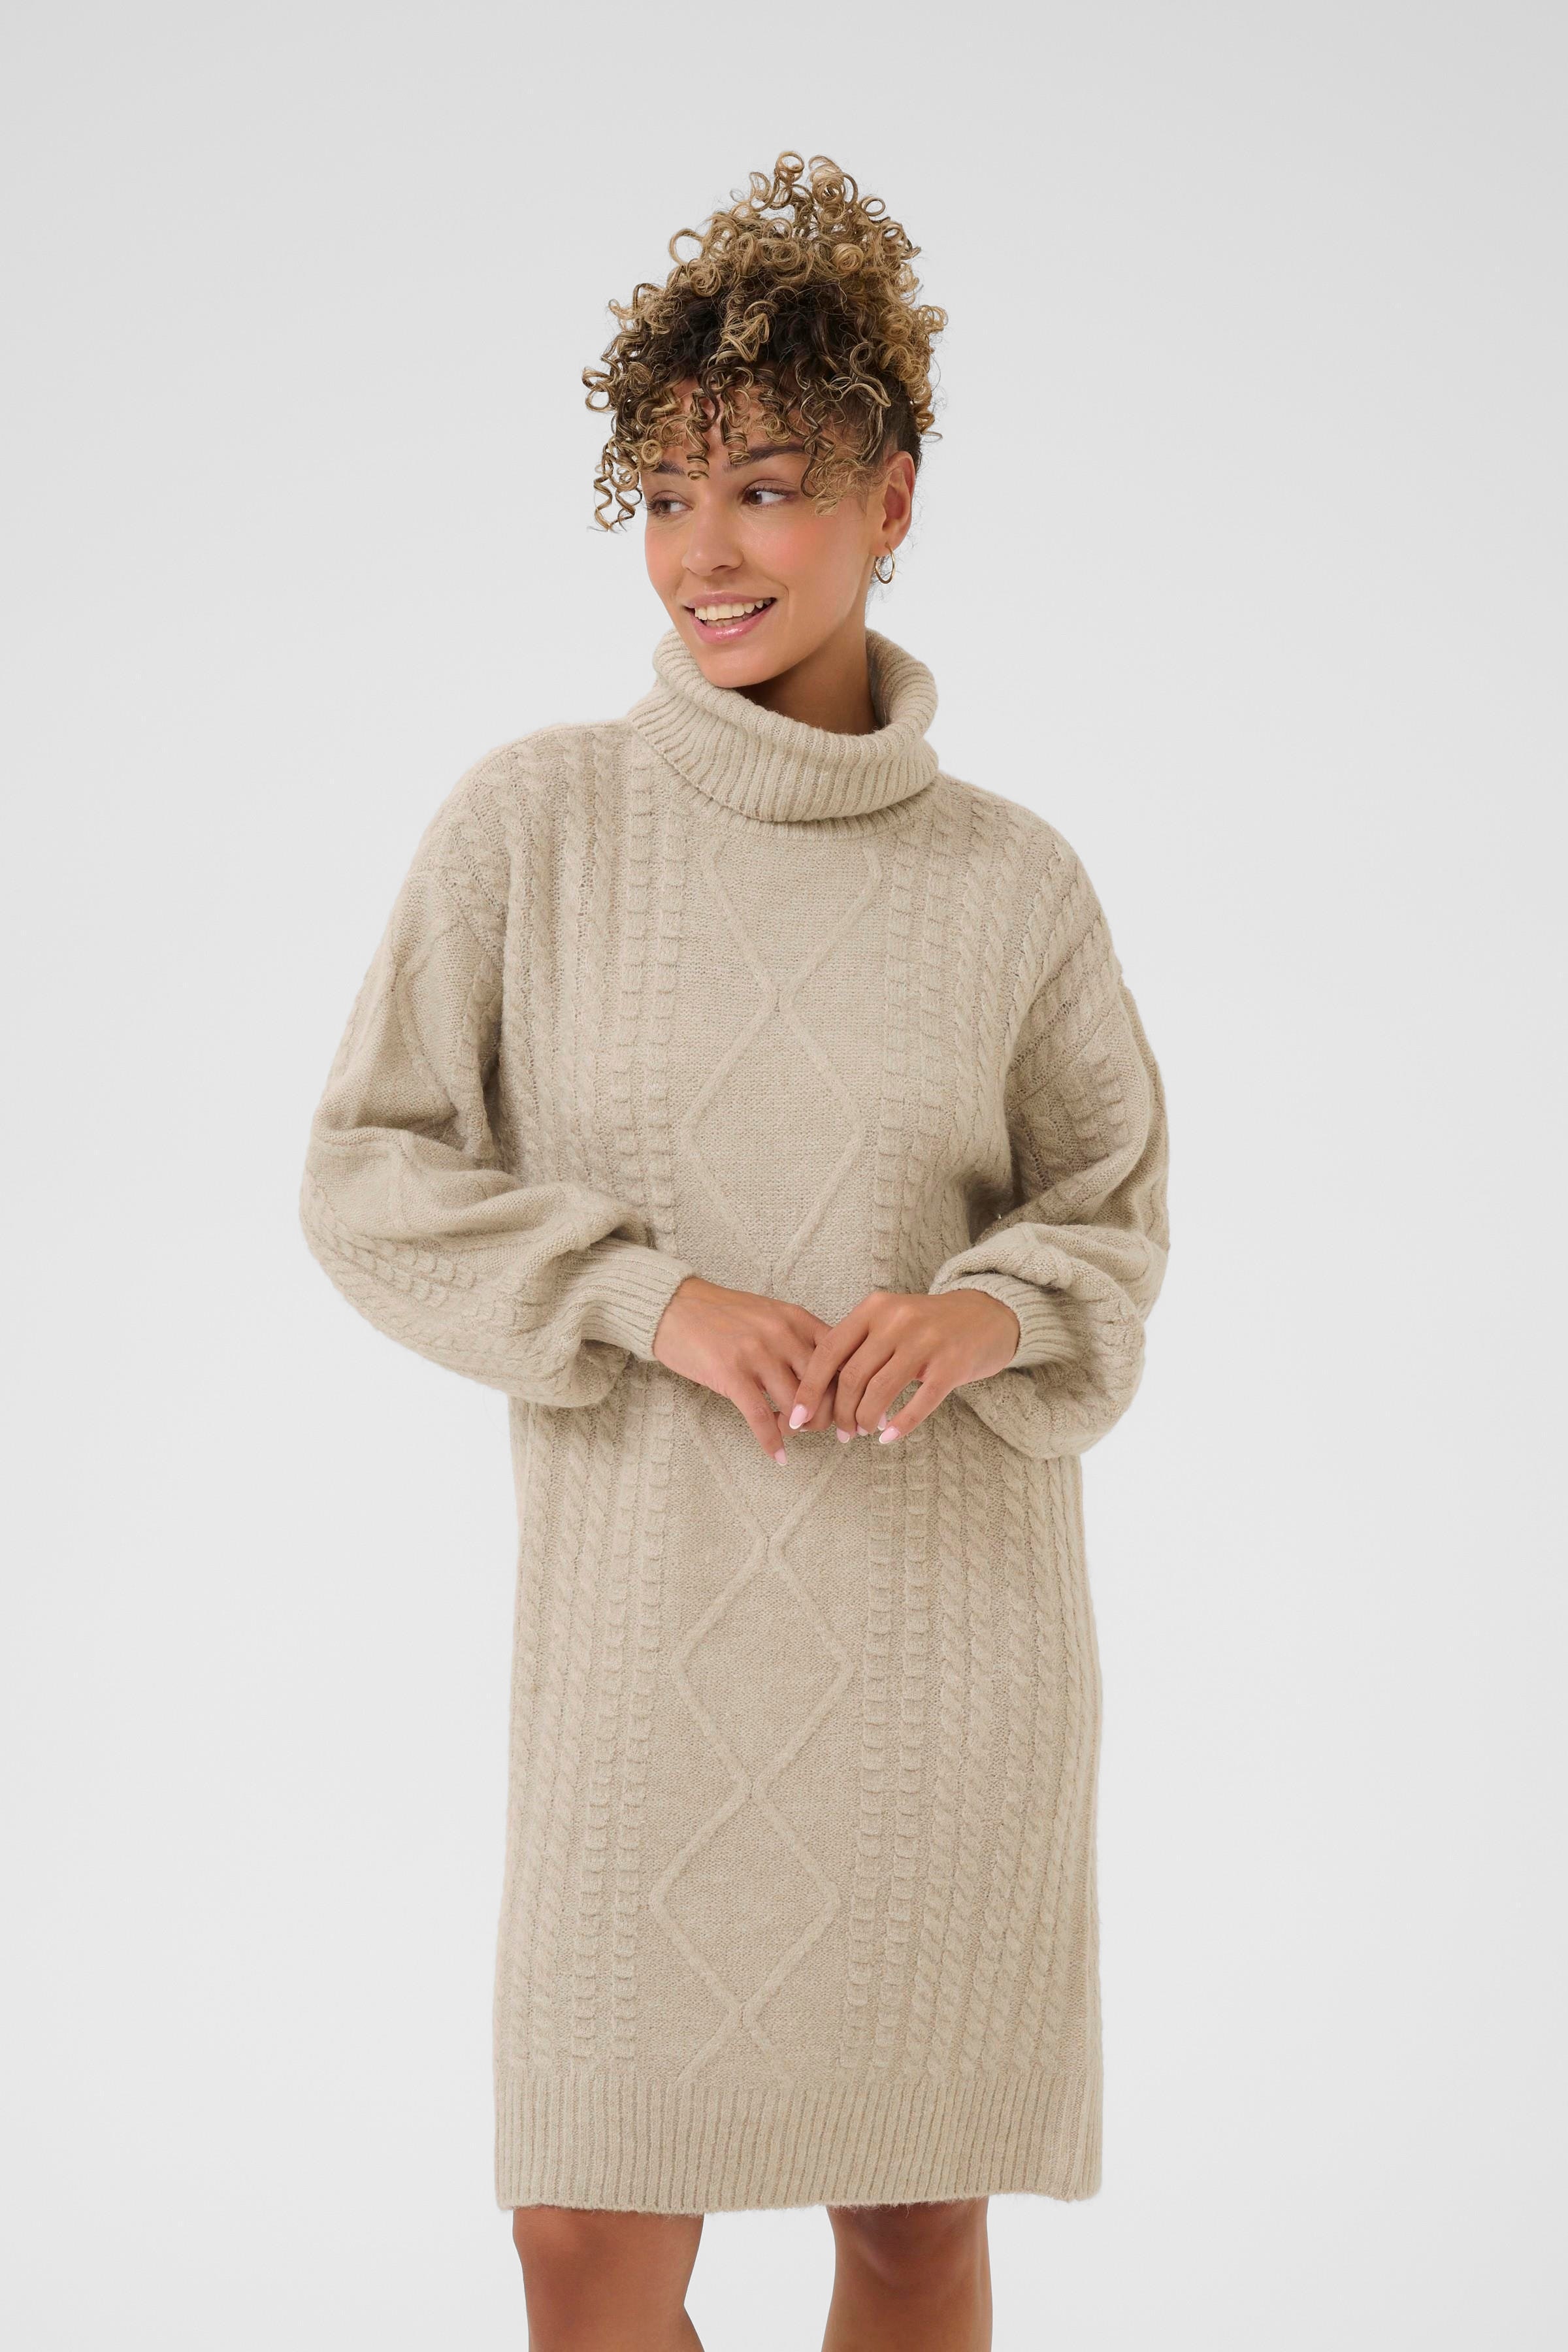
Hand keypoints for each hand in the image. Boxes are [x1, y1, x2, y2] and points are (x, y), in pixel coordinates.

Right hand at [651, 1275, 840, 1461]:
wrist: (674, 1305)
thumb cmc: (723, 1314)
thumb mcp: (770, 1315)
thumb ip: (798, 1339)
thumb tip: (827, 1378)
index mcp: (797, 1319)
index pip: (840, 1360)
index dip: (850, 1391)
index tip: (852, 1411)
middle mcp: (782, 1334)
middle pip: (825, 1388)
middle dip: (827, 1416)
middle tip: (822, 1429)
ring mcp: (757, 1354)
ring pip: (796, 1406)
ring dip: (797, 1428)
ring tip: (789, 1430)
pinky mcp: (730, 1373)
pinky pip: (760, 1417)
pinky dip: (772, 1442)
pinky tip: (778, 1455)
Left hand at [786, 1287, 1020, 1444]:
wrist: (988, 1314)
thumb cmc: (929, 1326)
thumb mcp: (890, 1320)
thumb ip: (859, 1346)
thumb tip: (820, 1392)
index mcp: (874, 1308)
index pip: (829, 1351)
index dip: (809, 1387)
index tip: (797, 1417)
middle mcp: (897, 1320)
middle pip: (852, 1376)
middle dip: (840, 1412)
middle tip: (841, 1433)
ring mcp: (927, 1341)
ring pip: (880, 1391)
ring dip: (865, 1419)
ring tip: (863, 1432)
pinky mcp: (953, 1364)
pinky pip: (920, 1402)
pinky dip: (900, 1425)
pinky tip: (888, 1438)